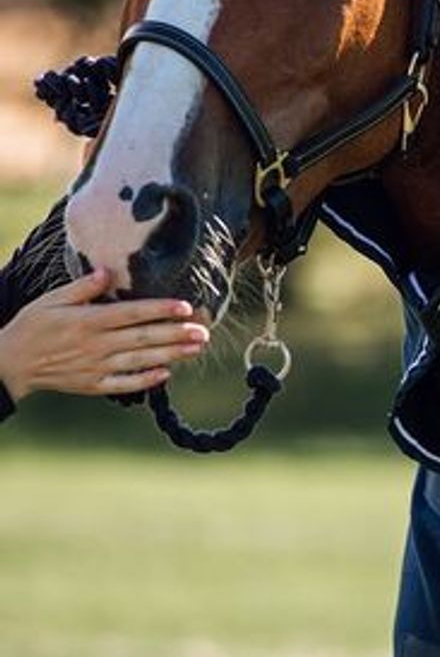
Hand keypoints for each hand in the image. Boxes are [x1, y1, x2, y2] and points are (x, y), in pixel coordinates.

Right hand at [0, 269, 207, 401]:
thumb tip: (108, 271)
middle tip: (204, 331)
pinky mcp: (94, 385)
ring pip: (140, 360)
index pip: (131, 313)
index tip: (185, 307)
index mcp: (87, 321)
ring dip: (171, 355)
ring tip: (196, 349)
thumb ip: (83, 288)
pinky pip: (125, 384)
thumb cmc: (33, 326)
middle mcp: (96, 344)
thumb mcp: (52, 300)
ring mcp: (96, 367)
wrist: (12, 362)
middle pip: (143, 338)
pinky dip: (145, 380)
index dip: (159, 310)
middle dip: (176, 334)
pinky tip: (166, 374)